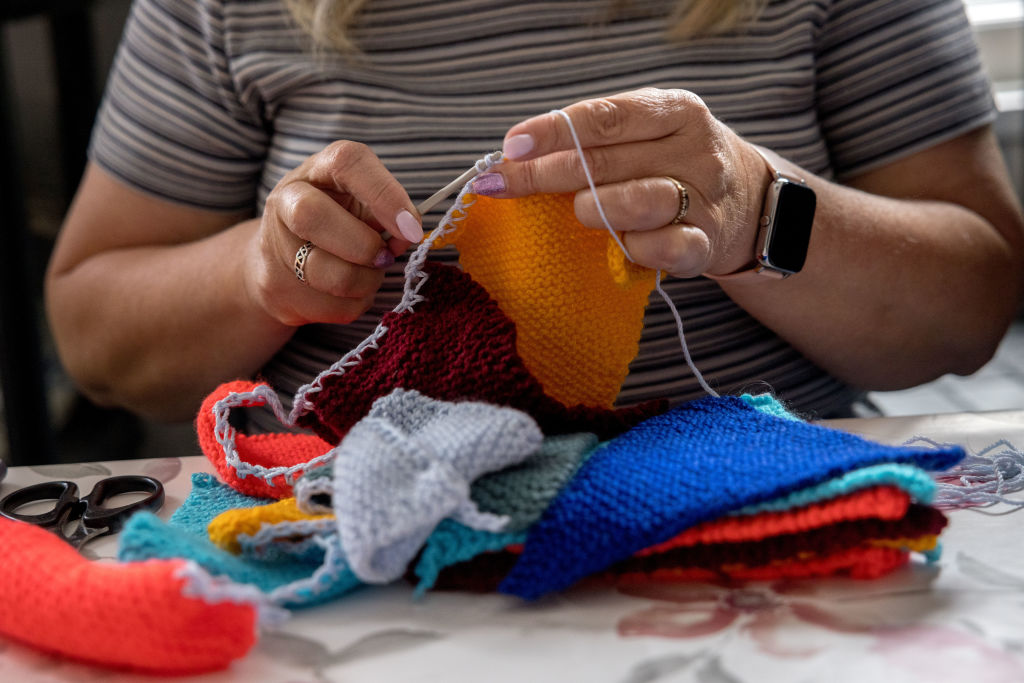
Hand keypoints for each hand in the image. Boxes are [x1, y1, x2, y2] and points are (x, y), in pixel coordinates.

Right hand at [245, 140, 423, 326]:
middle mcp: (286, 201)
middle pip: (313, 217)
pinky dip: (358, 302)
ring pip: (332, 275)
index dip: (384, 194)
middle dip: (364, 245)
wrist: (283, 262)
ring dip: (368, 280)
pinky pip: (337, 307)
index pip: (347, 162)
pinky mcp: (279, 289)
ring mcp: (276, 247)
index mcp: (317, 171)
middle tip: (385, 255)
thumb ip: (388, 211)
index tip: (411, 226)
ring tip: (370, 272)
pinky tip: (351, 290)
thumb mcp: (362, 203)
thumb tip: (409, 232)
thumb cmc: (339, 222)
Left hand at [475, 88, 771, 277]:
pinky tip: (620, 245)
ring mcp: (704, 198)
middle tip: (504, 183)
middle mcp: (694, 149)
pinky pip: (663, 249)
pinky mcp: (706, 242)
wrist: (747, 202)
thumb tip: (516, 156)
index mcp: (676, 111)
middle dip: (545, 174)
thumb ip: (594, 140)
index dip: (554, 131)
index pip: (606, 117)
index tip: (511, 146)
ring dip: (594, 208)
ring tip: (580, 211)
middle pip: (607, 161)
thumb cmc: (672, 163)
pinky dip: (633, 248)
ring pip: (639, 202)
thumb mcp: (646, 135)